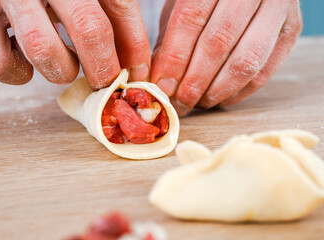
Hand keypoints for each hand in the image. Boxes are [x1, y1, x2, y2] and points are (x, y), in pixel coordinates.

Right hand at [0, 0, 150, 88]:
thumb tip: (135, 65)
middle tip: (105, 82)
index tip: (140, 74)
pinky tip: (27, 61)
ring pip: (43, 49)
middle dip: (104, 67)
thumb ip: (110, 13)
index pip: (120, 5)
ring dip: (62, 69)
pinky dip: (18, 74)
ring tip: (64, 60)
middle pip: (89, 28)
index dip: (135, 47)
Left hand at [150, 0, 301, 115]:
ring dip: (218, 91)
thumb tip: (164, 82)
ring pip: (246, 61)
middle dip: (194, 81)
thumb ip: (171, 38)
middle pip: (218, 43)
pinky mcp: (291, 28)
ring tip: (199, 103)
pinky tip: (221, 99)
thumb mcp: (181, 3)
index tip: (162, 87)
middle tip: (179, 103)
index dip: (174, 58)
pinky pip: (265, 70)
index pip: (191, 19)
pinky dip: (240, 92)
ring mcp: (277, 8)